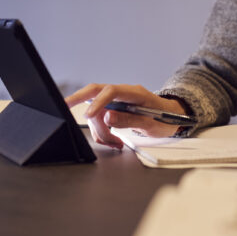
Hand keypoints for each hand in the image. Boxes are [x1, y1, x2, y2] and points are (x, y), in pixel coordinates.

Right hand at [65, 83, 186, 149]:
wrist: (174, 118)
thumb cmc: (165, 118)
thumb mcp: (151, 123)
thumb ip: (130, 120)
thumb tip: (108, 117)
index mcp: (134, 92)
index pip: (111, 91)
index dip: (98, 102)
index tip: (88, 115)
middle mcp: (123, 93)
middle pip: (95, 92)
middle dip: (77, 99)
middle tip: (62, 107)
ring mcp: (117, 101)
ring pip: (97, 111)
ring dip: (100, 130)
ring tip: (115, 144)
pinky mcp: (114, 109)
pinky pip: (101, 118)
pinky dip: (103, 131)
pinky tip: (113, 141)